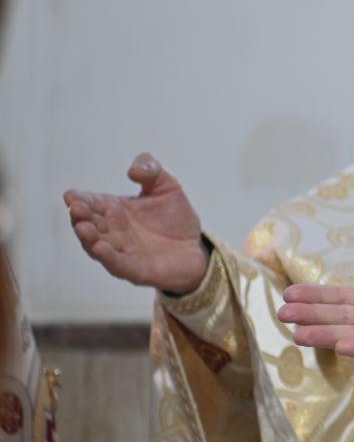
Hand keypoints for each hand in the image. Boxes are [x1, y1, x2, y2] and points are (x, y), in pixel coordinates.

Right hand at [64, 153, 209, 293]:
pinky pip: (118, 265)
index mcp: (114, 210)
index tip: (70, 195)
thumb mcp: (167, 186)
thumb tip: (133, 172)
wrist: (195, 247)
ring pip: (97, 247)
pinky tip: (100, 248)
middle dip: (80, 217)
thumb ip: (151, 170)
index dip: (79, 199)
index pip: (91, 203)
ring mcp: (122, 252)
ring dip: (88, 238)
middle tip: (75, 208)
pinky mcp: (136, 270)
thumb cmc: (175, 217)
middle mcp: (112, 232)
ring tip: (83, 227)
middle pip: (90, 224)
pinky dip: (108, 258)